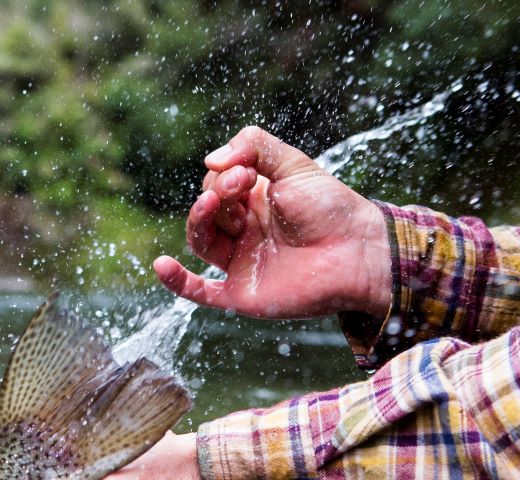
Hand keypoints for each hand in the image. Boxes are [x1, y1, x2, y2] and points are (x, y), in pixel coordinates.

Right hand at [154, 126, 391, 319]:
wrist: (358, 252)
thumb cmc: (331, 208)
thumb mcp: (293, 164)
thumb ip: (254, 146)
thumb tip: (209, 161)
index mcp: (254, 201)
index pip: (217, 184)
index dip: (224, 175)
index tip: (248, 171)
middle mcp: (244, 231)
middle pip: (207, 210)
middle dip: (217, 193)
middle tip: (241, 183)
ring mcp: (241, 262)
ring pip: (201, 242)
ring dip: (197, 220)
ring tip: (210, 205)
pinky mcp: (241, 292)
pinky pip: (201, 292)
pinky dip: (178, 282)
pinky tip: (161, 267)